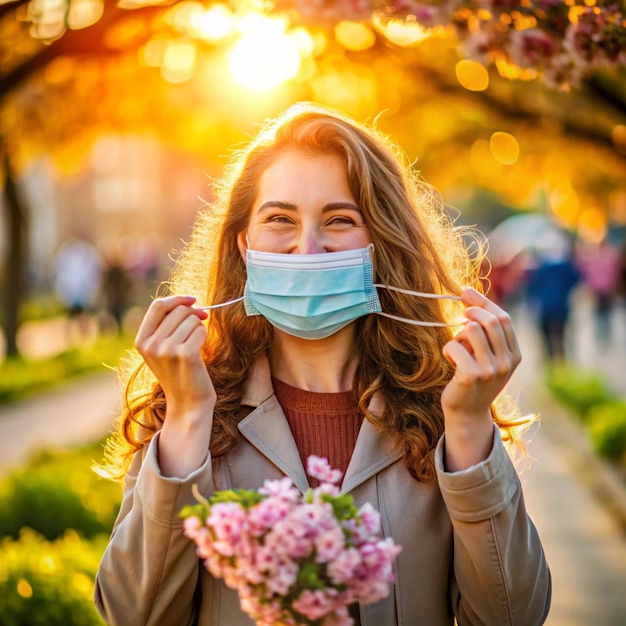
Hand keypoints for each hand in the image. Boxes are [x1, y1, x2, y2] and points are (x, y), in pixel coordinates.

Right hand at [135, 295, 214, 475]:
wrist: (188, 404)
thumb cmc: (180, 373)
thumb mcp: (162, 349)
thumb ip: (166, 325)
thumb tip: (186, 302)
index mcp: (141, 341)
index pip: (158, 306)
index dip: (177, 299)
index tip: (193, 300)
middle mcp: (151, 344)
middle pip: (178, 310)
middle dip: (194, 314)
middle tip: (200, 325)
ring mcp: (166, 350)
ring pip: (192, 319)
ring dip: (199, 328)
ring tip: (195, 346)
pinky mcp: (185, 354)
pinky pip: (200, 330)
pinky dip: (204, 337)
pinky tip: (200, 351)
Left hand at [440, 288, 520, 470]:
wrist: (467, 414)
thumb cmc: (473, 379)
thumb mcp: (488, 356)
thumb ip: (486, 333)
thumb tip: (469, 295)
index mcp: (515, 355)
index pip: (503, 318)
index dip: (483, 302)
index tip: (465, 291)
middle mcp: (507, 362)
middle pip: (490, 320)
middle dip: (471, 312)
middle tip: (459, 317)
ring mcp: (491, 369)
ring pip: (471, 329)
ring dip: (458, 335)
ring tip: (457, 348)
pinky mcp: (472, 375)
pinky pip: (454, 346)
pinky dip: (448, 349)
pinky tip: (451, 362)